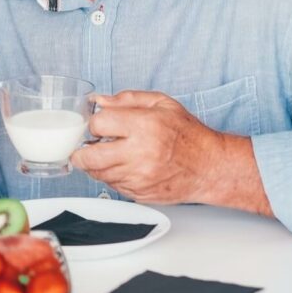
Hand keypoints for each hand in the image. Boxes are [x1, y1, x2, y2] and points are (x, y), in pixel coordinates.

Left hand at [69, 91, 222, 203]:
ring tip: (103, 155)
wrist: (210, 168)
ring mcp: (139, 177)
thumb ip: (127, 99)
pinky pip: (112, 186)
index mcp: (144, 126)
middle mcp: (140, 154)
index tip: (99, 124)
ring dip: (94, 165)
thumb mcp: (161, 104)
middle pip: (91, 156)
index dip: (95, 123)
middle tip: (83, 147)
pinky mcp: (140, 193)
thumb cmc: (188, 135)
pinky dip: (111, 176)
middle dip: (81, 151)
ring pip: (99, 174)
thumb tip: (99, 100)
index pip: (99, 124)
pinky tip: (120, 167)